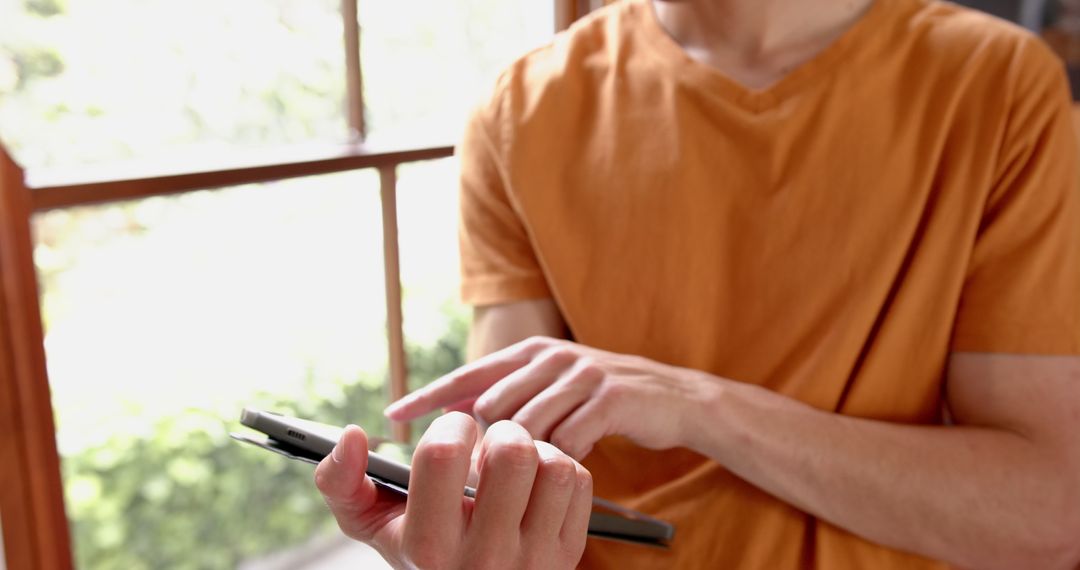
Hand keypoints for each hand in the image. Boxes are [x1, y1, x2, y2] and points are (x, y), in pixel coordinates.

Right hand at [314, 412, 591, 569]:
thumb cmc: (421, 553)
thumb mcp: (373, 525)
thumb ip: (342, 481)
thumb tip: (350, 436)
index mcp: (429, 544)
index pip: (444, 454)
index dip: (452, 427)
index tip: (453, 435)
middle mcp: (484, 556)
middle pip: (512, 452)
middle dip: (500, 432)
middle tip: (488, 447)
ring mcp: (532, 559)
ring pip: (553, 464)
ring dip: (535, 450)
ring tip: (514, 465)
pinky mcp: (568, 554)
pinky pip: (578, 482)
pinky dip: (560, 468)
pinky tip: (536, 483)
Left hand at [384, 337, 718, 459]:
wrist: (674, 398)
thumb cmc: (602, 399)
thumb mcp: (553, 389)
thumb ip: (511, 398)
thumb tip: (456, 418)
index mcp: (530, 355)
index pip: (468, 374)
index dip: (429, 395)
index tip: (393, 414)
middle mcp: (551, 358)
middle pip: (494, 403)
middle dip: (472, 445)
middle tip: (457, 481)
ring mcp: (583, 375)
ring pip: (529, 422)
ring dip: (513, 459)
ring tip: (500, 488)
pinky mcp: (612, 397)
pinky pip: (572, 436)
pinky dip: (559, 458)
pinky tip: (557, 471)